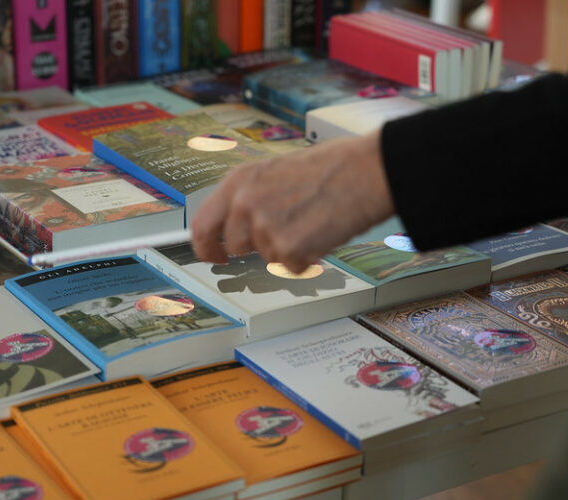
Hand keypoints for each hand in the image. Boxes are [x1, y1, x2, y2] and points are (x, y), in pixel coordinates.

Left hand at [191, 129, 394, 273]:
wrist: (365, 171)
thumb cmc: (331, 166)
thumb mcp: (276, 171)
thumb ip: (252, 196)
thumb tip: (238, 223)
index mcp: (240, 181)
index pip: (202, 225)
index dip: (205, 247)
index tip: (213, 256)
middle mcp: (245, 203)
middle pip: (236, 246)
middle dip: (258, 246)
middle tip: (285, 232)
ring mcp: (265, 226)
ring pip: (266, 256)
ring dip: (287, 248)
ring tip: (311, 221)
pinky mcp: (287, 247)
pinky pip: (291, 266)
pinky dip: (307, 257)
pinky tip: (321, 231)